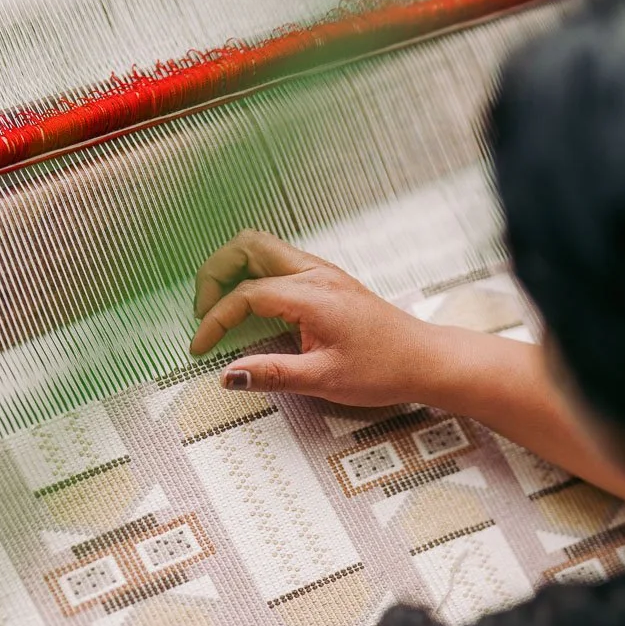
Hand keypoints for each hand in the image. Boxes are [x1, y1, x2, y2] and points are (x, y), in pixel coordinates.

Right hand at [190, 229, 442, 406]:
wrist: (424, 359)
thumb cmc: (384, 369)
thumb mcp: (325, 379)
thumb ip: (273, 374)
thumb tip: (228, 376)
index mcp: (312, 295)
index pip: (246, 294)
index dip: (215, 320)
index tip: (200, 348)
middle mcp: (315, 274)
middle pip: (247, 246)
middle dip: (214, 274)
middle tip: (203, 313)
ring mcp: (322, 273)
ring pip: (262, 249)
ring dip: (233, 272)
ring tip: (220, 310)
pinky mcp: (326, 280)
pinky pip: (278, 263)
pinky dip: (253, 276)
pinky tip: (250, 309)